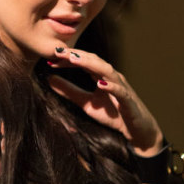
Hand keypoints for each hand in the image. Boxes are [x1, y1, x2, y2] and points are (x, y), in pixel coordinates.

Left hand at [47, 46, 163, 155]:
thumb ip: (69, 91)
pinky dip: (111, 86)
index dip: (68, 58)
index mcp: (101, 75)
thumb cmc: (113, 114)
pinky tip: (100, 84)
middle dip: (76, 55)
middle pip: (93, 60)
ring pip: (107, 70)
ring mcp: (121, 87)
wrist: (135, 131)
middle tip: (59, 51)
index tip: (51, 58)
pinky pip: (120, 91)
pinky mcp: (128, 100)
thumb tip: (49, 79)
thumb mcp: (86, 103)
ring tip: (74, 60)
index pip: (83, 61)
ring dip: (91, 64)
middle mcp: (111, 77)